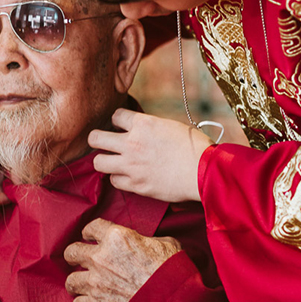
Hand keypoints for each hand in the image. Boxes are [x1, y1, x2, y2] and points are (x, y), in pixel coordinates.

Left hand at [63, 218, 180, 301]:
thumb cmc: (173, 271)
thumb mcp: (166, 243)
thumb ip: (147, 240)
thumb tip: (146, 244)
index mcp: (117, 237)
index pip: (91, 227)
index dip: (91, 232)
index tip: (91, 237)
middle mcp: (101, 257)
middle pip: (71, 252)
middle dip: (75, 256)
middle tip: (81, 261)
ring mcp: (96, 282)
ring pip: (70, 281)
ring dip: (77, 283)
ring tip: (85, 285)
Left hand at [88, 109, 209, 202]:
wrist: (205, 171)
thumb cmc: (195, 147)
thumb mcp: (170, 126)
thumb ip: (149, 127)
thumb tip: (139, 129)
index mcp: (142, 124)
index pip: (115, 116)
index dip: (118, 121)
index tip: (122, 126)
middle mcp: (132, 143)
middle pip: (95, 138)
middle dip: (97, 139)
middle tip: (104, 143)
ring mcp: (131, 165)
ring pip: (98, 162)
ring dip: (104, 161)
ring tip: (113, 161)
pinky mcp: (136, 185)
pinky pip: (114, 181)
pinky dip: (119, 178)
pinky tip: (128, 175)